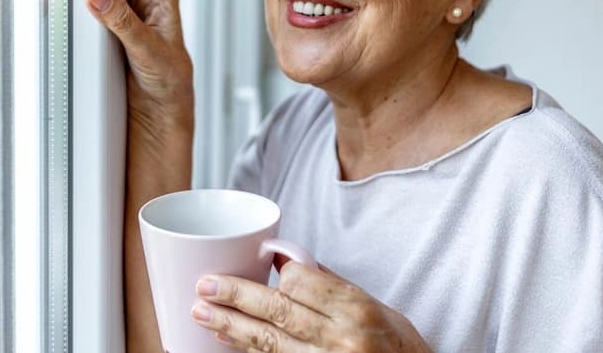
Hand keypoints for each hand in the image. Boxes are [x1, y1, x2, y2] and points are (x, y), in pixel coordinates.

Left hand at [191, 261, 430, 352]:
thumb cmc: (400, 346)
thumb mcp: (378, 307)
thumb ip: (333, 286)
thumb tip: (290, 262)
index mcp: (356, 309)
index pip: (302, 282)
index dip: (277, 269)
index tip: (259, 259)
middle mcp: (339, 337)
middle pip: (277, 311)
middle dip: (236, 296)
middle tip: (205, 284)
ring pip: (268, 342)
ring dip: (231, 325)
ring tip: (202, 312)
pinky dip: (248, 350)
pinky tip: (227, 340)